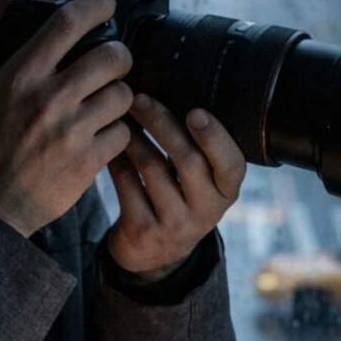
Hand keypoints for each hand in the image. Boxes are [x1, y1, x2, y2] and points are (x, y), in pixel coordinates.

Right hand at [0, 0, 133, 236]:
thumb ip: (2, 39)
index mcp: (21, 75)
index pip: (68, 23)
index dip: (96, 5)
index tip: (107, 3)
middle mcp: (48, 99)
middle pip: (111, 56)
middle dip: (119, 58)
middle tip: (114, 67)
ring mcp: (70, 132)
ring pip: (123, 96)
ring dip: (119, 99)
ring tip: (105, 107)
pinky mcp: (86, 163)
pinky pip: (122, 134)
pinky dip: (116, 136)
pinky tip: (101, 138)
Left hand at [106, 93, 245, 279]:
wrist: (154, 254)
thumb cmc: (179, 198)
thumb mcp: (202, 183)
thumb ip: (201, 149)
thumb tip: (178, 85)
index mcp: (227, 192)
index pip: (231, 164)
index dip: (214, 137)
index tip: (195, 112)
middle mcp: (206, 211)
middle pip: (187, 159)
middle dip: (163, 123)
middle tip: (141, 98)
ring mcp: (174, 224)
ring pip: (152, 168)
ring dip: (134, 136)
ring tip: (122, 113)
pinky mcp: (143, 230)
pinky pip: (126, 184)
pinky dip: (116, 157)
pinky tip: (109, 141)